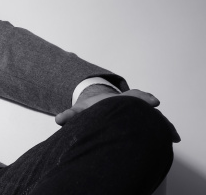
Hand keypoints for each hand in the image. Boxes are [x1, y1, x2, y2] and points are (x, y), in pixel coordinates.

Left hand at [55, 87, 179, 141]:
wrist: (101, 107)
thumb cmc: (94, 109)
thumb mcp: (82, 110)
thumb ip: (71, 115)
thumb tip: (58, 119)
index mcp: (118, 100)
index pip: (132, 96)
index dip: (141, 97)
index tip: (151, 100)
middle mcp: (130, 104)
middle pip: (143, 102)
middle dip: (148, 103)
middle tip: (155, 104)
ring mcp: (137, 112)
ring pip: (152, 115)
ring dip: (162, 121)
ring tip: (172, 131)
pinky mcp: (141, 122)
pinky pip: (156, 124)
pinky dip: (165, 129)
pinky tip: (174, 137)